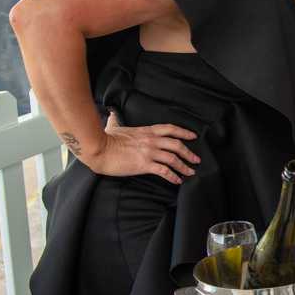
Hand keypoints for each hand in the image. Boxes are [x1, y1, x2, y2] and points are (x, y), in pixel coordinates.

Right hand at [82, 111, 199, 184]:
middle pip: (177, 144)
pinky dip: (173, 176)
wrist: (98, 149)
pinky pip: (164, 171)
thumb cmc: (104, 139)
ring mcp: (149, 152)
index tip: (193, 136)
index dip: (184, 132)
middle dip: (189, 152)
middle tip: (196, 159)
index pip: (170, 129)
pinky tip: (177, 181)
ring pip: (173, 158)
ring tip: (190, 172)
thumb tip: (112, 114)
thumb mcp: (115, 126)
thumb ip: (116, 120)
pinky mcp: (144, 164)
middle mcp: (151, 140)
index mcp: (147, 131)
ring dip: (184, 166)